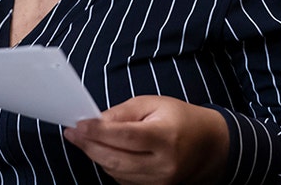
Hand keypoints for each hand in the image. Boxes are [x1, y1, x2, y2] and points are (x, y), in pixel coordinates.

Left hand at [64, 95, 229, 184]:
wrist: (207, 145)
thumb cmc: (179, 119)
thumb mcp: (153, 104)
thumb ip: (122, 113)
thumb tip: (95, 121)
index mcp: (166, 137)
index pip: (126, 137)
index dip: (98, 132)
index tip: (78, 125)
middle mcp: (164, 164)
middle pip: (116, 159)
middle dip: (89, 146)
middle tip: (73, 133)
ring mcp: (160, 180)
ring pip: (116, 172)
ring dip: (96, 155)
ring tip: (84, 139)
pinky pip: (122, 179)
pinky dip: (109, 165)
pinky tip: (102, 150)